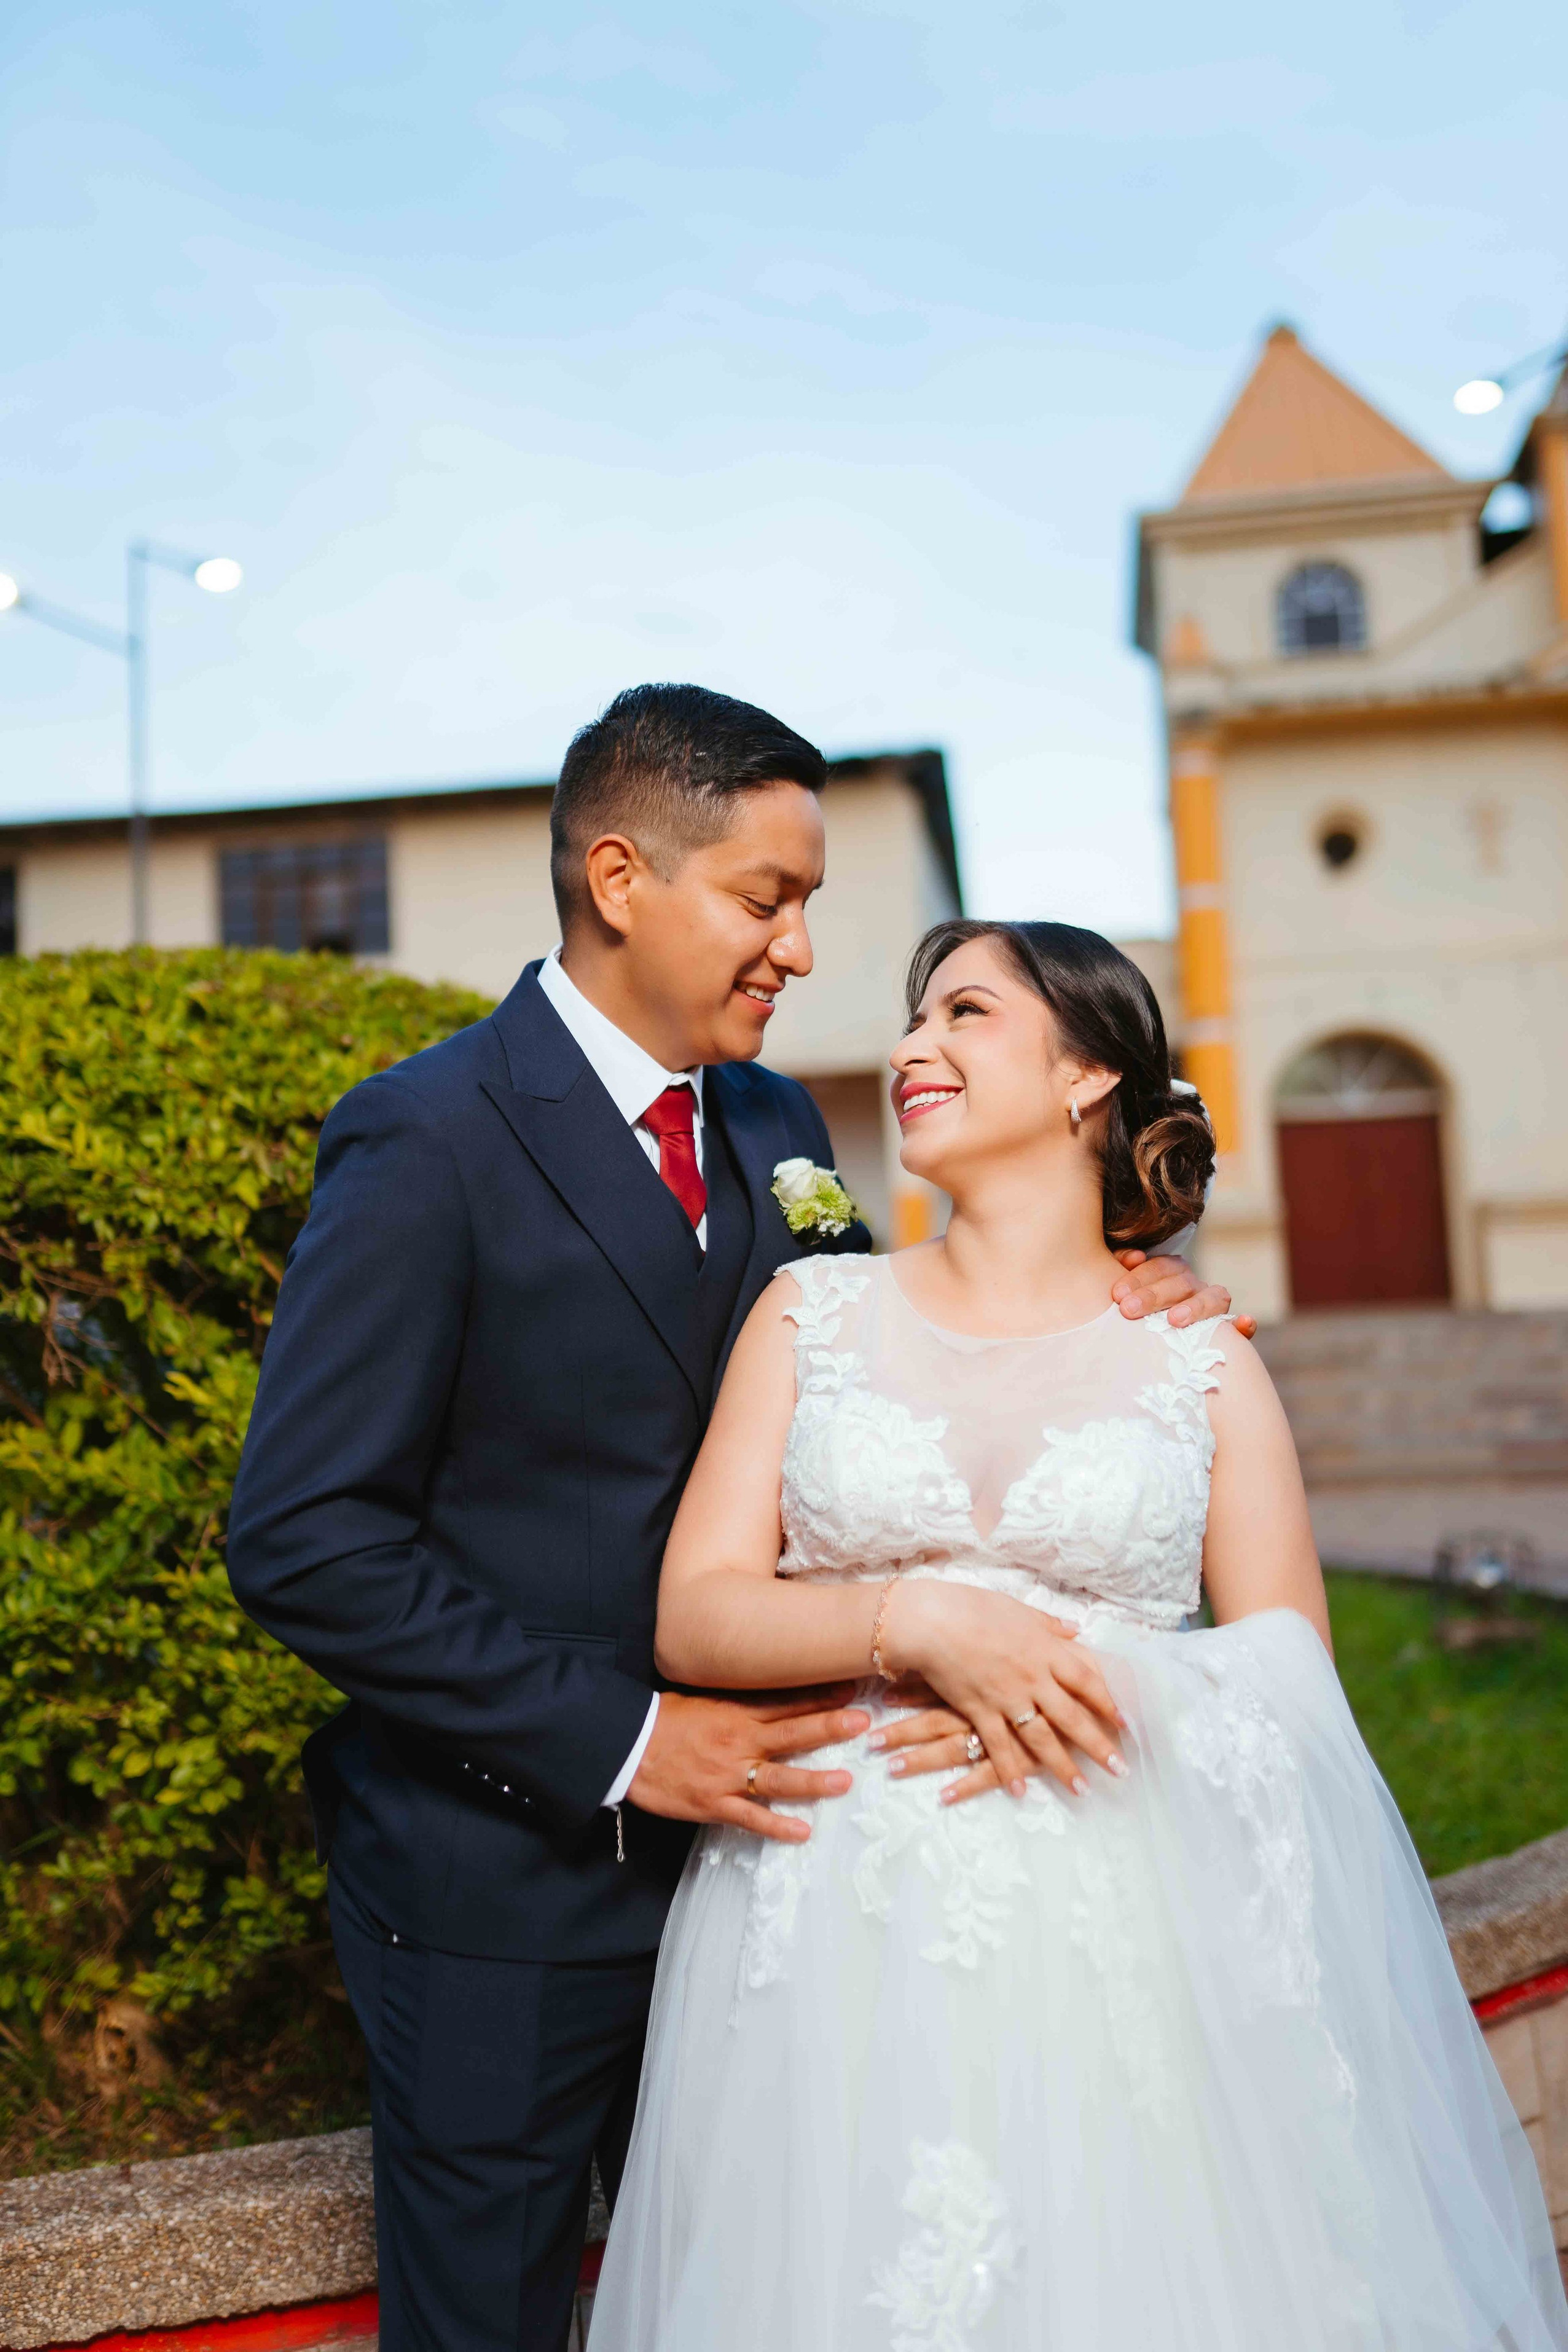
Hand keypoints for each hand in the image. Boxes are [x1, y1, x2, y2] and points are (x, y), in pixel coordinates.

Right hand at [628, 1687, 870, 1844]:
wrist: (627, 1747)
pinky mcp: (714, 1803)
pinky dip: (776, 1826)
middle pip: (791, 1733)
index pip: (786, 1702)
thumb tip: (775, 1695)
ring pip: (778, 1778)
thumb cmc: (665, 1721)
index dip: (820, 1696)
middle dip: (828, 1728)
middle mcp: (738, 1741)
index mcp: (736, 1713)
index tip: (851, 1688)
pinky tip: (802, 1833)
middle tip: (862, 1724)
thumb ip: (741, 1702)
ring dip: (813, 1780)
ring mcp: (728, 1774)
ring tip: (845, 1782)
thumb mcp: (705, 1701)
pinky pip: (750, 1817)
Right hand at [880, 1583, 1125, 1800]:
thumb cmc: (975, 1607)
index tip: (1126, 1723)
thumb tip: (1075, 1630)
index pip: (1087, 1681)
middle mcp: (1033, 1678)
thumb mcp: (1019, 1610)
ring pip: (1041, 1739)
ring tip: (1081, 1789)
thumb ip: (1050, 1624)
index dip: (1108, 1702)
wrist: (934, 1621)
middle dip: (1098, 1745)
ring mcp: (1008, 1698)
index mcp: (1046, 1651)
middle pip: (1073, 1717)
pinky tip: (1020, 1791)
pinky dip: (1009, 1770)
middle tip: (1120, 1769)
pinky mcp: (981, 1711)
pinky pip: (999, 1746)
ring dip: (1062, 1766)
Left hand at [1112, 1249, 1256, 1339]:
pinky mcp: (1229, 1331)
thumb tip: (1133, 1257)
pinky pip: (1240, 1326)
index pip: (1158, 1267)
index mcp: (1171, 1271)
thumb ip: (1122, 1265)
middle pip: (1181, 1283)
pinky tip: (1243, 1324)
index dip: (1138, 1277)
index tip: (1116, 1294)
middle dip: (1154, 1295)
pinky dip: (1243, 1325)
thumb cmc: (1132, 1309)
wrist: (1153, 1345)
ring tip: (1175, 1320)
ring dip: (1196, 1307)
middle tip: (1128, 1310)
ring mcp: (1213, 1306)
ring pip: (1214, 1298)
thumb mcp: (1124, 1287)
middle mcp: (1194, 1286)